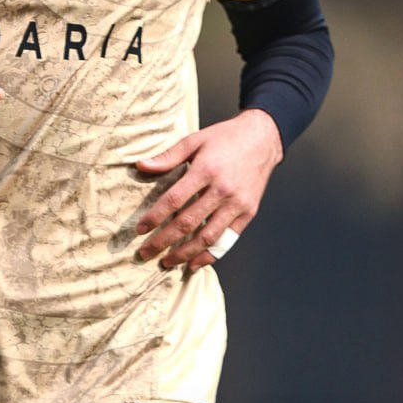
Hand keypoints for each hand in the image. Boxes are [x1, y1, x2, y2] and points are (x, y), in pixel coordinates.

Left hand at [134, 110, 282, 272]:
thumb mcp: (194, 140)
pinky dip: (210, 255)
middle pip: (188, 223)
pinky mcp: (249, 213)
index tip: (140, 229)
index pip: (174, 200)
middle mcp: (222, 190)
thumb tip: (141, 166)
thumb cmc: (224, 138)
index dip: (155, 217)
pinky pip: (227, 240)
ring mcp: (237, 204)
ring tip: (166, 262)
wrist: (262, 138)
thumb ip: (168, 156)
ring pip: (207, 237)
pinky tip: (193, 263)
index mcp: (206, 170)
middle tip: (145, 253)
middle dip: (163, 241)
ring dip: (184, 253)